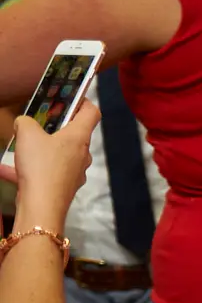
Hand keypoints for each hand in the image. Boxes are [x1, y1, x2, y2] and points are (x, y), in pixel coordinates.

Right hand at [2, 99, 99, 225]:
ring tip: (21, 143)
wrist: (42, 206)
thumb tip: (24, 123)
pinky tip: (5, 169)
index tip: (72, 96)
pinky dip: (27, 169)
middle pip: (75, 134)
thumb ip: (25, 122)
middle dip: (57, 125)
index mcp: (79, 137)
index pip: (92, 113)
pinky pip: (44, 172)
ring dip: (40, 148)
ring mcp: (74, 172)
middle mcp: (82, 155)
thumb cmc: (41, 165)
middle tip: (40, 119)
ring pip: (58, 154)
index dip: (84, 101)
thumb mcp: (27, 134)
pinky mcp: (62, 187)